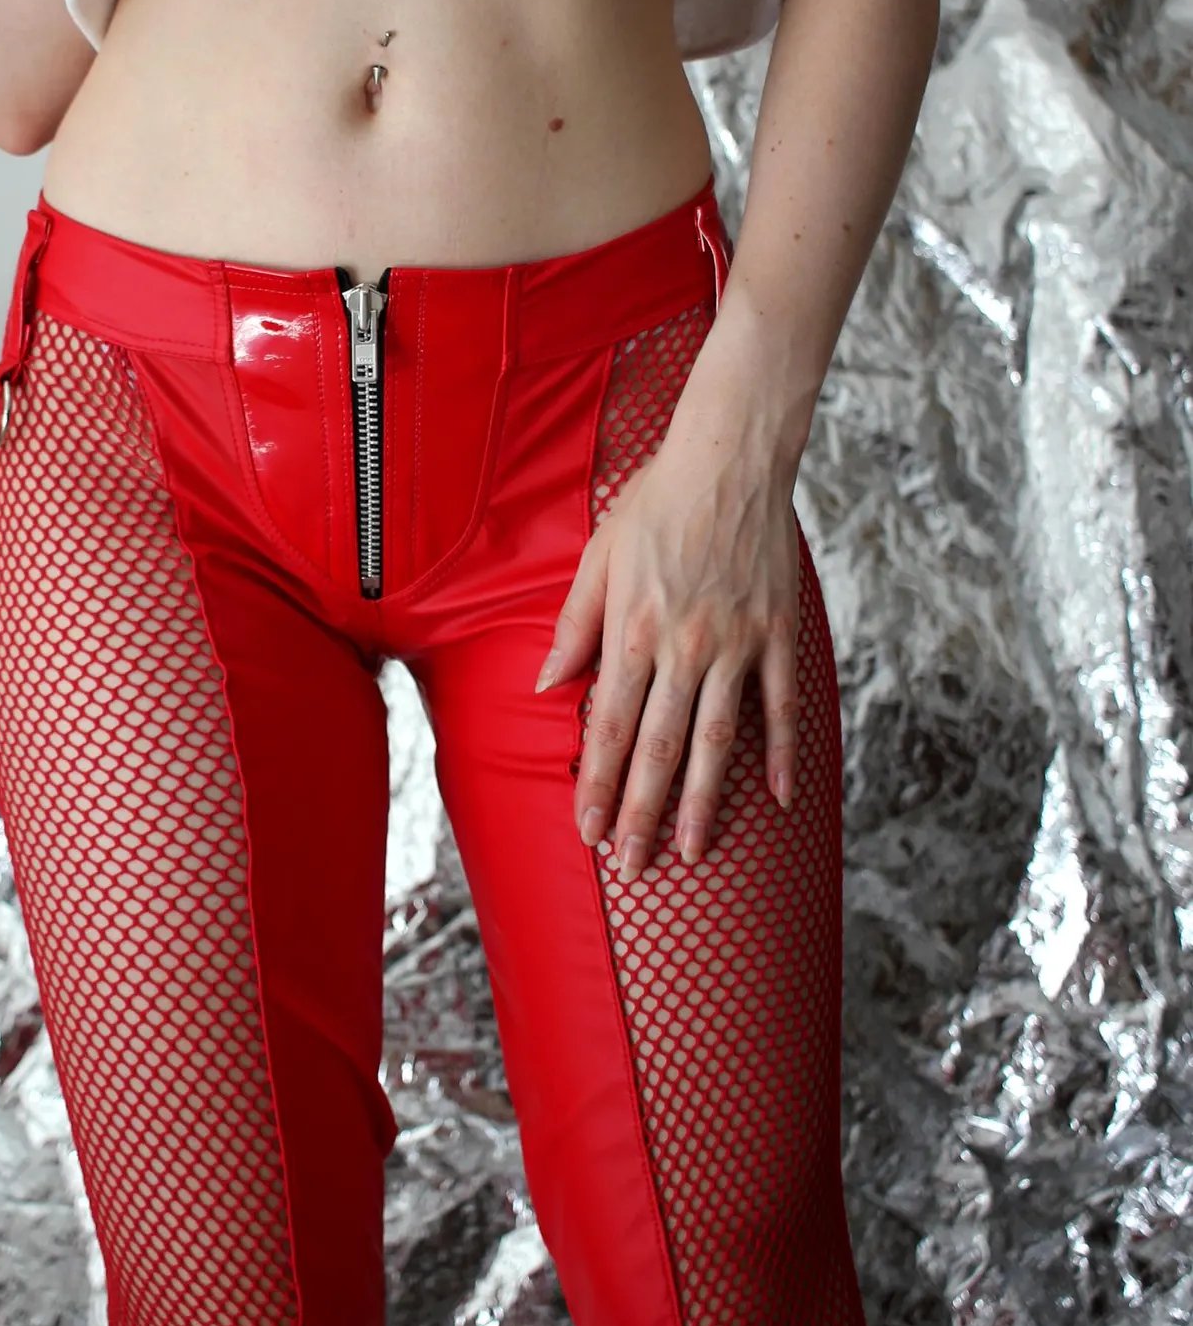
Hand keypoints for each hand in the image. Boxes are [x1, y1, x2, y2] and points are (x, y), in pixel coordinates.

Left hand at [534, 365, 802, 874]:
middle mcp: (682, 647)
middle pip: (657, 748)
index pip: (606, 727)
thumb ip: (573, 627)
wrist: (731, 459)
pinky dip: (781, 754)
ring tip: (689, 852)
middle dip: (640, 813)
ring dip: (700, 802)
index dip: (596, 785)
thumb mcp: (597, 558)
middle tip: (632, 867)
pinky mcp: (777, 635)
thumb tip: (544, 686)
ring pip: (715, 740)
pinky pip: (780, 706)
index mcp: (631, 631)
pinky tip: (776, 798)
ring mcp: (735, 645)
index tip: (588, 831)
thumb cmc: (656, 504)